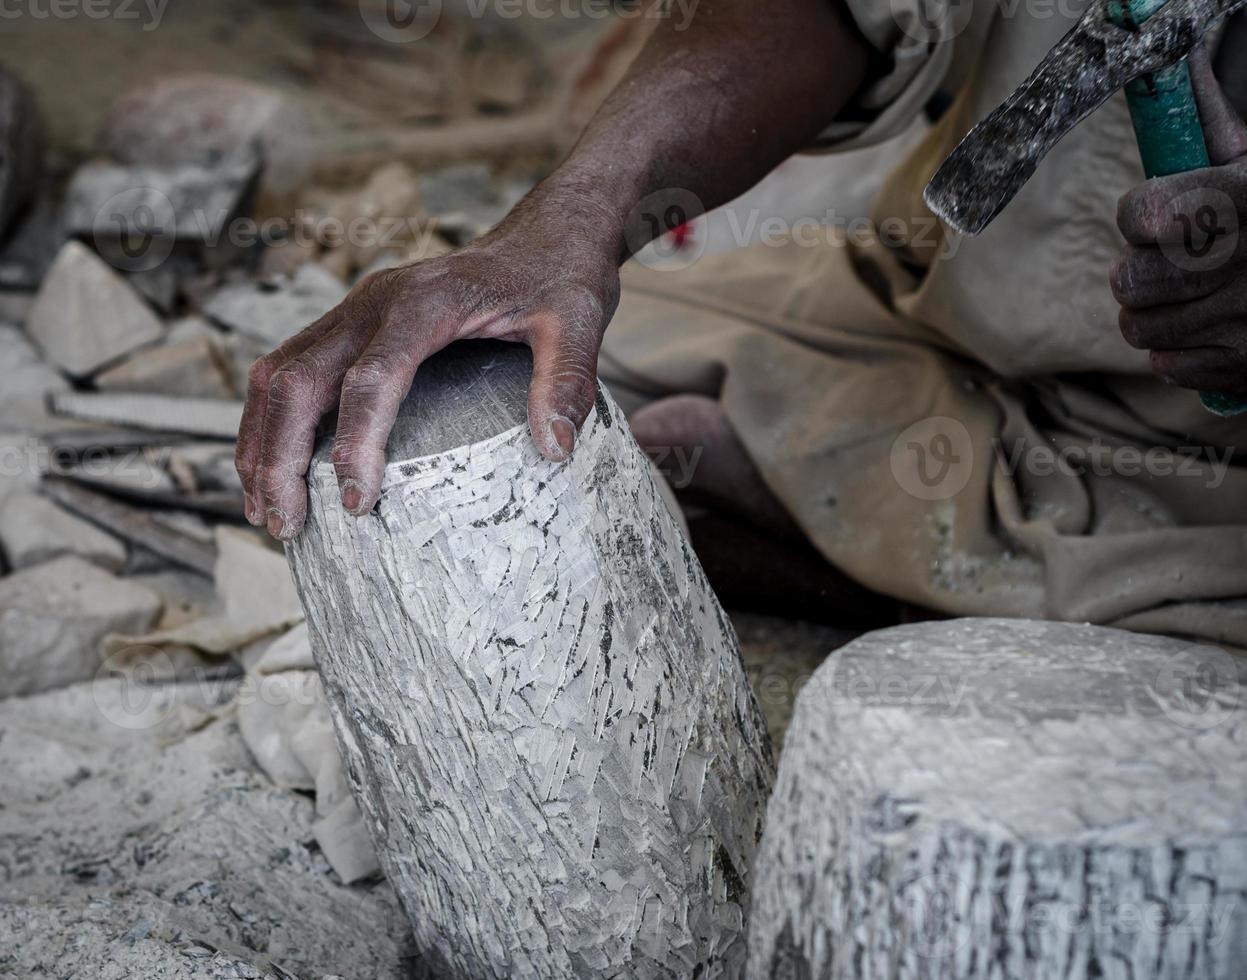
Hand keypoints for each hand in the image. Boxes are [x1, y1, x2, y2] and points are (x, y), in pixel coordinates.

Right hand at [235, 202, 620, 539]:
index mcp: (425, 302)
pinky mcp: (352, 322)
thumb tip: (554, 449)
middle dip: (280, 456)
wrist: (546, 232)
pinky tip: (274, 467)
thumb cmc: (559, 278)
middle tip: (286, 525)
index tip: (357, 503)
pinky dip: (271, 421)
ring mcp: (355, 309)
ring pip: (278, 374)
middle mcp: (374, 301)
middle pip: (298, 380)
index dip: (356, 443)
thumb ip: (567, 381)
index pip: (371, 378)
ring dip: (261, 442)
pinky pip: (289, 369)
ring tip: (266, 511)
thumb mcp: (579, 324)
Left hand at [1111, 44, 1246, 396]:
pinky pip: (1167, 365)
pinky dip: (1178, 350)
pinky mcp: (1244, 367)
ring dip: (1150, 312)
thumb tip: (1180, 60)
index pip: (1139, 214)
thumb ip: (1212, 123)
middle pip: (1128, 280)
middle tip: (1163, 261)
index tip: (1152, 217)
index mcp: (1242, 201)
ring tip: (1185, 294)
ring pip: (1136, 327)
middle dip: (1136, 271)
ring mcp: (1244, 320)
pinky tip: (1209, 325)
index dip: (1138, 215)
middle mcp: (1243, 263)